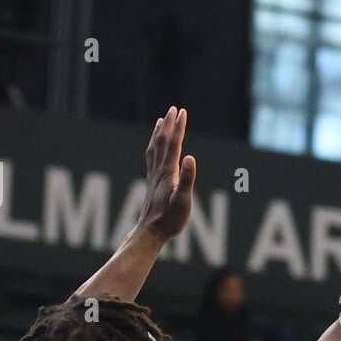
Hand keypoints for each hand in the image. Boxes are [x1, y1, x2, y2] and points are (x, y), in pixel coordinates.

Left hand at [138, 106, 196, 241]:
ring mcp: (153, 176)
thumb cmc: (169, 219)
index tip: (183, 112)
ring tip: (161, 121)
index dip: (179, 127)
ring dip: (159, 132)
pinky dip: (154, 146)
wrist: (150, 232)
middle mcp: (158, 171)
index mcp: (168, 172)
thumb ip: (187, 179)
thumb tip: (190, 157)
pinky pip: (151, 158)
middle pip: (162, 141)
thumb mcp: (183, 200)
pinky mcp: (152, 183)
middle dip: (168, 124)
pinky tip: (155, 147)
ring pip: (155, 148)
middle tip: (174, 109)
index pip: (174, 144)